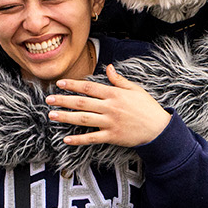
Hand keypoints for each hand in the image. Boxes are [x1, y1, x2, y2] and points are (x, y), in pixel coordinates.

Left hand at [49, 64, 171, 146]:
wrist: (158, 128)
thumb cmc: (147, 107)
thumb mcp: (135, 89)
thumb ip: (118, 80)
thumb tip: (108, 67)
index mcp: (114, 94)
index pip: (89, 87)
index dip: (73, 85)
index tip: (60, 83)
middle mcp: (110, 107)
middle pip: (82, 102)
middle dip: (63, 100)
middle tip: (48, 99)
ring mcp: (110, 122)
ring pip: (83, 119)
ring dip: (66, 117)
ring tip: (52, 115)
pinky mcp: (112, 136)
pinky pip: (92, 138)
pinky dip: (79, 139)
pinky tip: (66, 139)